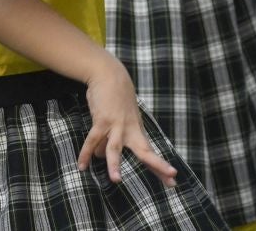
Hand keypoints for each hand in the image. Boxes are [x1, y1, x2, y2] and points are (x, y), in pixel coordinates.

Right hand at [79, 57, 178, 185]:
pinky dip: (86, 153)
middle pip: (145, 150)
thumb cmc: (115, 98)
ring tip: (116, 181)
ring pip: (115, 148)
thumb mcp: (120, 119)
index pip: (150, 152)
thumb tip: (102, 157)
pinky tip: (82, 165)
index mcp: (136, 130)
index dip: (160, 166)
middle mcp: (130, 129)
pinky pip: (93, 140)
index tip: (173, 180)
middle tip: (171, 178)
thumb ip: (114, 139)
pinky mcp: (103, 120)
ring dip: (115, 164)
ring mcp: (117, 125)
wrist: (110, 74)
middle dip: (157, 164)